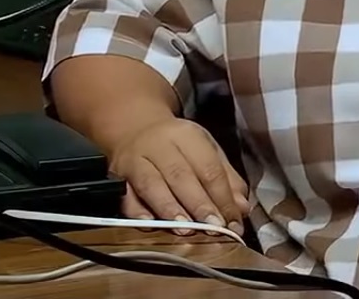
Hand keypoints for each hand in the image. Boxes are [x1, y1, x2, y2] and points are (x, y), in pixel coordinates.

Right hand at [109, 117, 249, 236]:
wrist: (134, 128)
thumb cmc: (177, 145)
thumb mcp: (206, 150)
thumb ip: (227, 179)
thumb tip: (241, 209)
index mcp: (187, 135)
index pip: (208, 167)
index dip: (222, 196)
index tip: (232, 221)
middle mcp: (159, 145)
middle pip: (180, 176)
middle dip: (198, 204)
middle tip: (213, 227)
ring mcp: (135, 160)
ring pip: (151, 185)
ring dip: (169, 209)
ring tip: (185, 229)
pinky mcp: (117, 177)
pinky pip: (125, 196)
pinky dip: (137, 212)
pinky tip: (151, 224)